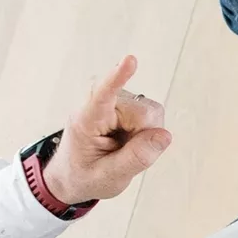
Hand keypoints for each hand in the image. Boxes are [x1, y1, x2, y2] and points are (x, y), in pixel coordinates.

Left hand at [43, 56, 172, 203]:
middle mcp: (101, 105)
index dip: (117, 78)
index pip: (102, 95)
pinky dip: (147, 131)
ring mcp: (116, 102)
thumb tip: (165, 135)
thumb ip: (136, 158)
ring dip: (145, 134)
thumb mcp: (108, 177)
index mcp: (85, 121)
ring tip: (124, 147)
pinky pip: (152, 115)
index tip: (130, 60)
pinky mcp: (127, 104)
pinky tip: (129, 139)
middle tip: (125, 153)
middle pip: (143, 112)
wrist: (72, 175)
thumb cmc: (85, 175)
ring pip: (152, 112)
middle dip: (144, 135)